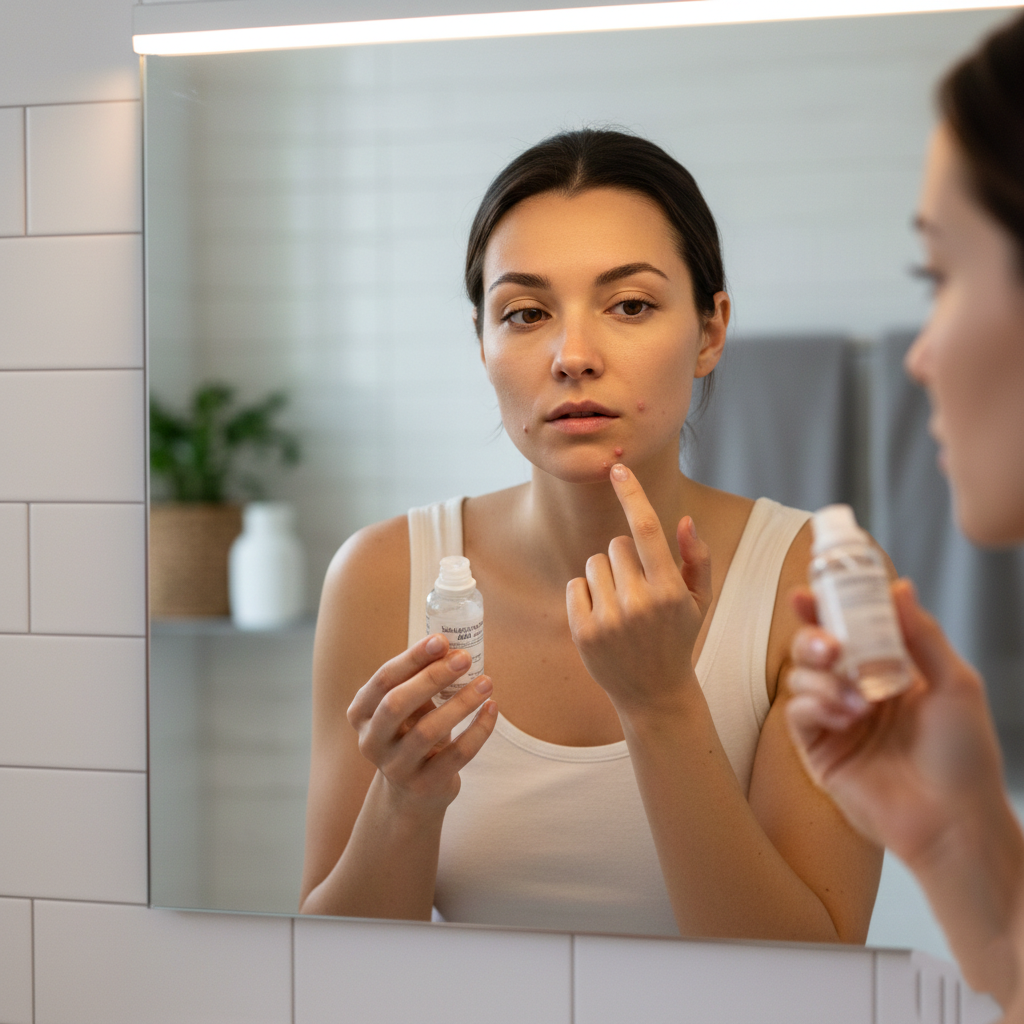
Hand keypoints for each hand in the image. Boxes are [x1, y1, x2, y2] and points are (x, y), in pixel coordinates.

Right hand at [346, 633, 497, 813]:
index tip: (441, 641)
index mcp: (362, 713)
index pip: (383, 679)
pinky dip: (478, 730)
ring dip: (461, 703)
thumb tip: (450, 646)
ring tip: (486, 682)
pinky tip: (492, 709)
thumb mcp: (408, 705)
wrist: (412, 791)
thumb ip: (420, 678)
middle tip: (464, 658)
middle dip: (432, 677)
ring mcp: (396, 767)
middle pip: (397, 703)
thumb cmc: (411, 733)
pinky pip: (457, 754)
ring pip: (428, 731)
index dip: (412, 658)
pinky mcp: (424, 785)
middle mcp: (372, 741)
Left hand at [566, 463, 712, 717]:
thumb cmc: (678, 638)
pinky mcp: (583, 632)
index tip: (617, 469)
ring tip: (621, 605)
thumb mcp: (698, 600)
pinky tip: (603, 618)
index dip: (631, 495)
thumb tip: (684, 520)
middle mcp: (639, 603)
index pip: (646, 530)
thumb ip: (697, 558)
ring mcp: (608, 619)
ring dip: (604, 576)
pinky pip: (575, 586)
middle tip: (638, 589)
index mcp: (670, 590)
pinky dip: (586, 595)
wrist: (655, 694)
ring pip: (593, 564)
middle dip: (625, 559)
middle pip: (616, 546)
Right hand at [785, 578, 1004, 866]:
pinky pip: (797, 714)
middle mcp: (857, 692)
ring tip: (854, 701)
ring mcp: (835, 721)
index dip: (825, 608)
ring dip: (820, 679)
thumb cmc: (964, 758)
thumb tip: (899, 586)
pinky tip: (843, 717)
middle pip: (814, 649)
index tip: (809, 591)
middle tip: (830, 646)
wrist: (954, 821)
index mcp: (888, 673)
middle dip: (813, 639)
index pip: (848, 629)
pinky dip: (814, 707)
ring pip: (800, 678)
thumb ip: (922, 634)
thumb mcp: (955, 684)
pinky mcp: (818, 751)